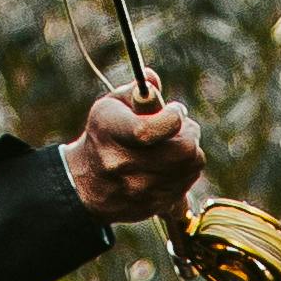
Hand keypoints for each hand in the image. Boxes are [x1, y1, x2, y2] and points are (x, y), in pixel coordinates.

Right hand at [66, 79, 205, 224]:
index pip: (148, 130)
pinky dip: (186, 168)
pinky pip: (188, 181)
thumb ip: (136, 90)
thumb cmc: (104, 137)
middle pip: (183, 149)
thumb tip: (152, 78)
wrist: (90, 185)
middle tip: (180, 126)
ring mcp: (142, 189)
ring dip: (189, 150)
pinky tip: (170, 162)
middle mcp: (124, 164)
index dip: (172, 117)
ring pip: (191, 163)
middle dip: (188, 132)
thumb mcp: (110, 107)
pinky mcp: (156, 203)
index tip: (175, 109)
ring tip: (172, 143)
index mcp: (110, 132)